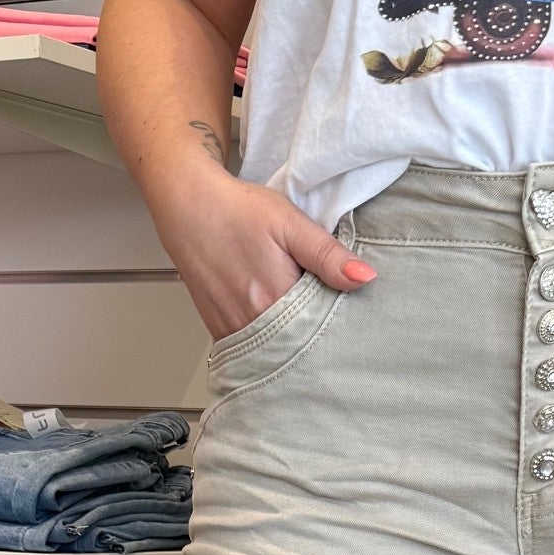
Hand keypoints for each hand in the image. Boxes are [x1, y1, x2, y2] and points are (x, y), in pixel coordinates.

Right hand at [161, 162, 375, 341]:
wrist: (188, 206)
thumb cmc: (237, 211)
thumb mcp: (290, 224)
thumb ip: (327, 255)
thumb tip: (365, 279)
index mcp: (278, 299)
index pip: (325, 325)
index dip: (339, 316)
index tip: (346, 303)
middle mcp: (255, 323)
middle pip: (302, 342)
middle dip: (317, 331)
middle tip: (324, 306)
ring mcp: (234, 330)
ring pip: (278, 348)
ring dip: (293, 337)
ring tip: (297, 310)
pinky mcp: (220, 330)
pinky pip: (254, 348)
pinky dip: (269, 340)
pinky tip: (275, 319)